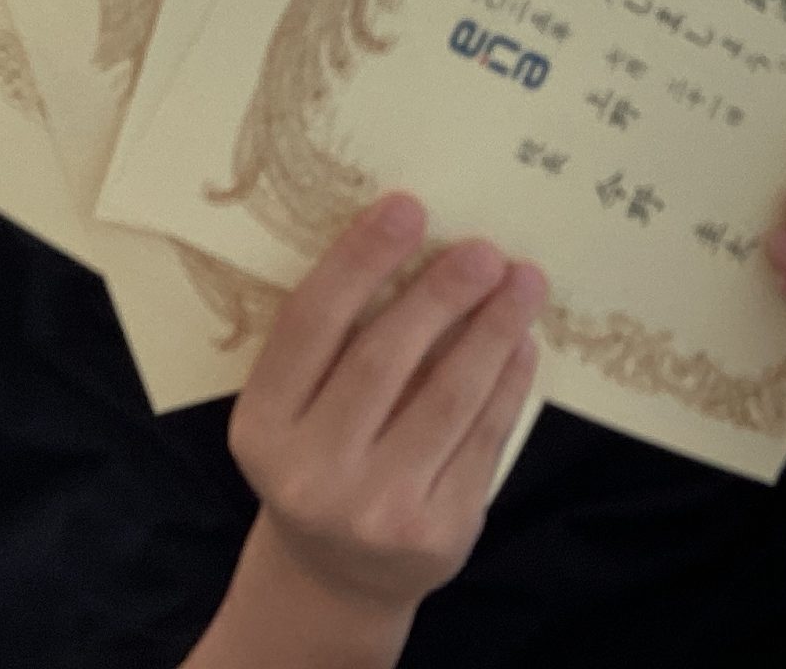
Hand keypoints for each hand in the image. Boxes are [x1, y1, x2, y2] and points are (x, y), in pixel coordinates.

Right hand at [224, 193, 546, 627]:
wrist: (335, 577)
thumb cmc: (319, 459)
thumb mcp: (297, 410)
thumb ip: (337, 344)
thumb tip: (418, 243)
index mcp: (262, 426)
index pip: (310, 325)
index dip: (359, 260)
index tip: (407, 207)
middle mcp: (310, 472)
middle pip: (383, 360)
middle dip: (440, 294)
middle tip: (483, 248)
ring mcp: (375, 510)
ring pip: (446, 399)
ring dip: (491, 330)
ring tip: (523, 282)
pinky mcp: (438, 534)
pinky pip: (483, 441)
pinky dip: (508, 384)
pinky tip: (522, 343)